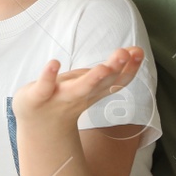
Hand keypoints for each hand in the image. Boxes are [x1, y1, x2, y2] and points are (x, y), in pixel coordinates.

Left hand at [11, 47, 144, 127]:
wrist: (37, 124)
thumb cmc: (66, 97)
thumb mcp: (90, 83)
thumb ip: (109, 69)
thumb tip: (134, 51)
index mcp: (95, 91)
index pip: (116, 81)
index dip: (129, 68)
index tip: (139, 52)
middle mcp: (80, 95)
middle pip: (100, 84)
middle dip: (114, 69)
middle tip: (124, 54)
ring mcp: (59, 97)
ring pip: (78, 89)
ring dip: (92, 79)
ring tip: (103, 67)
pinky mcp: (38, 97)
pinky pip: (44, 87)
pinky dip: (48, 76)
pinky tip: (54, 63)